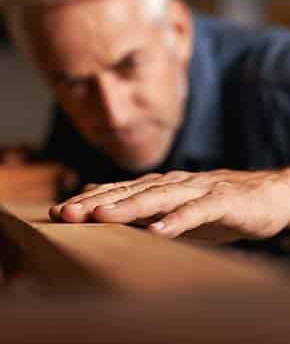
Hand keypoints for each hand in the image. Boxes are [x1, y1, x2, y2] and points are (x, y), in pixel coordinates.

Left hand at [49, 169, 289, 238]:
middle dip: (97, 202)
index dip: (90, 199)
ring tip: (100, 217)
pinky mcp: (222, 201)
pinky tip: (159, 232)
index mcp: (162, 185)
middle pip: (131, 191)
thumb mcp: (175, 206)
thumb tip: (102, 203)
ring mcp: (198, 190)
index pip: (120, 190)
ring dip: (129, 207)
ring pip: (159, 197)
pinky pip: (198, 212)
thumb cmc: (216, 203)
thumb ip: (142, 204)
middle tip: (66, 213)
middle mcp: (175, 183)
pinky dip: (178, 221)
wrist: (265, 194)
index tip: (59, 211)